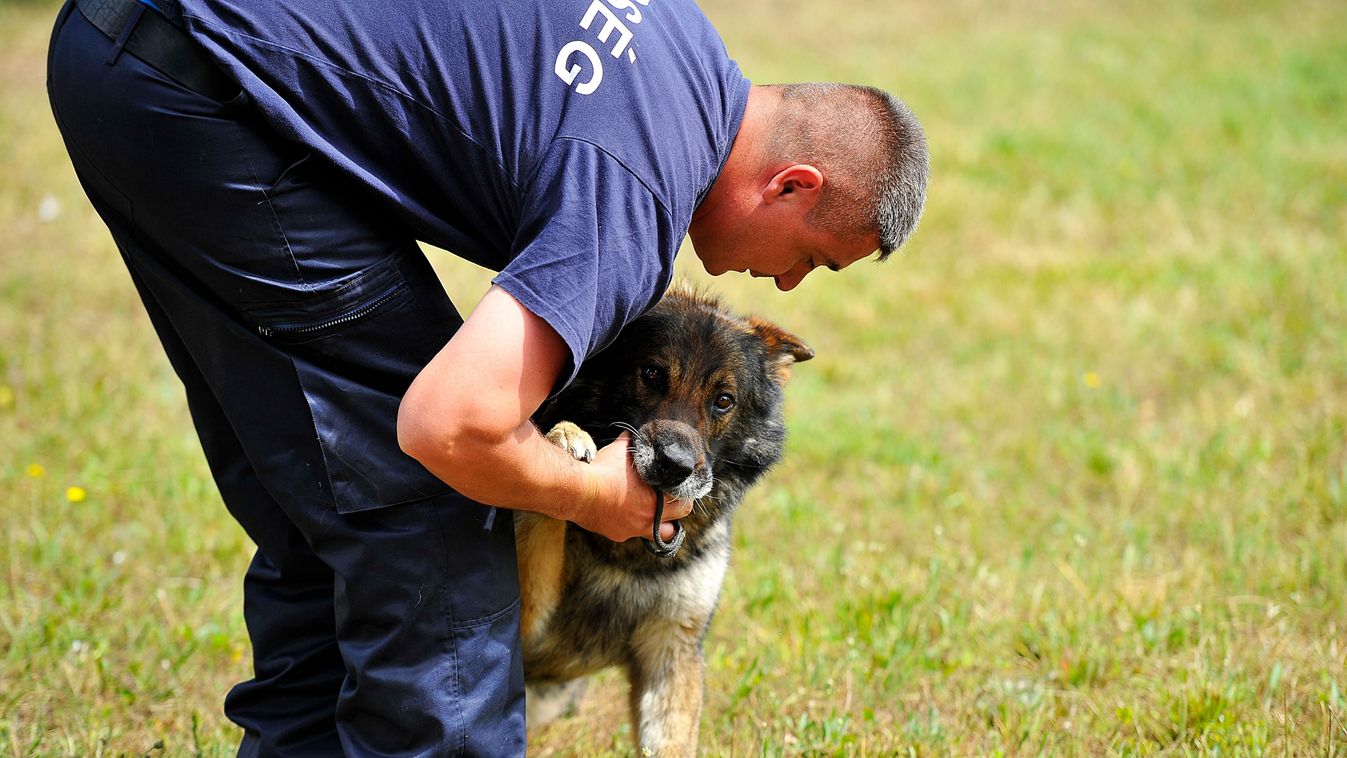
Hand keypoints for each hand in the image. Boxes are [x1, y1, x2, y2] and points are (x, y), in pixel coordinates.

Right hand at [573, 432, 692, 542]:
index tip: (678, 488)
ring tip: (654, 513)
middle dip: (676, 512)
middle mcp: (649, 516)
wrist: (579, 491)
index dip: (683, 493)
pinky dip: (632, 525)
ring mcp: (634, 529)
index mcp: (656, 496)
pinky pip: (632, 533)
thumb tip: (635, 434)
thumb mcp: (621, 450)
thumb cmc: (603, 470)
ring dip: (660, 526)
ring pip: (660, 535)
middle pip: (677, 522)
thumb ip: (632, 444)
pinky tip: (626, 514)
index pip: (684, 501)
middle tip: (670, 502)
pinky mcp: (618, 535)